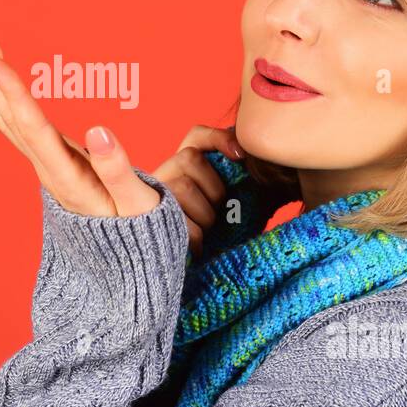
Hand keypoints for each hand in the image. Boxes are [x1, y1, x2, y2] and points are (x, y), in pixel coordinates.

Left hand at [0, 32, 159, 216]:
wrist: (123, 263)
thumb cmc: (136, 234)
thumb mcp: (137, 206)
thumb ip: (118, 169)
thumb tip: (99, 129)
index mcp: (68, 178)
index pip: (33, 129)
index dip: (12, 92)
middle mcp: (49, 170)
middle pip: (11, 119)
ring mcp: (46, 166)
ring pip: (10, 121)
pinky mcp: (52, 162)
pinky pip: (21, 125)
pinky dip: (8, 97)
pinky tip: (3, 79)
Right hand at [152, 125, 245, 257]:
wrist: (176, 270)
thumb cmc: (211, 234)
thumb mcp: (227, 206)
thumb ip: (237, 182)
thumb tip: (256, 163)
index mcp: (183, 167)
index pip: (197, 136)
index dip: (218, 138)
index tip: (240, 155)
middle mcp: (163, 175)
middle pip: (189, 157)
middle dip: (213, 188)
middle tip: (218, 210)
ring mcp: (153, 196)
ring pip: (184, 187)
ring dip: (205, 215)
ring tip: (206, 231)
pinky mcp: (149, 221)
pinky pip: (180, 221)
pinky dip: (196, 238)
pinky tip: (198, 247)